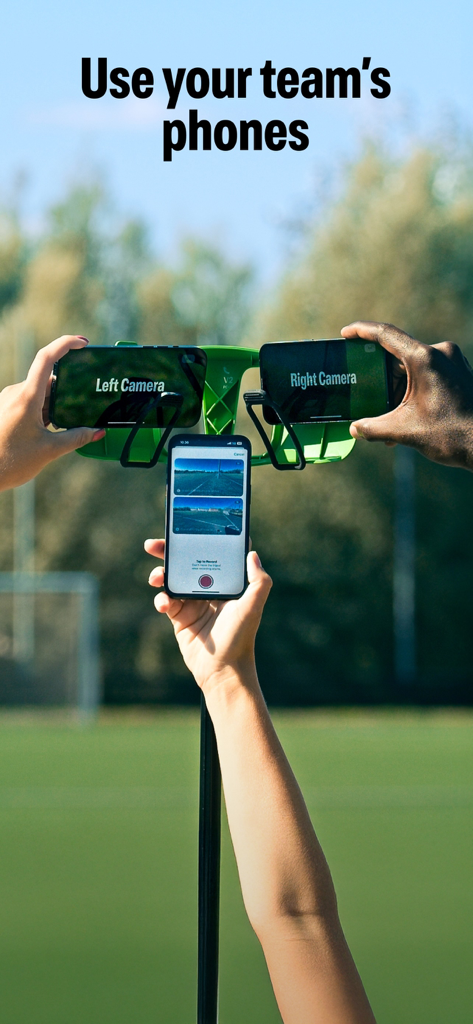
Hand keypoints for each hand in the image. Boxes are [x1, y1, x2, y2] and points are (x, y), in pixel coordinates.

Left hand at [0, 335, 104, 490]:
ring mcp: (8, 400)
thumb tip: (97, 433)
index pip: (47, 358)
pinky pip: (28, 401)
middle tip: (82, 404)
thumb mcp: (49, 451)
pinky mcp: (5, 408)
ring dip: (53, 405)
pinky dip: (42, 411)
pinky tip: (47, 430)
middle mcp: (16, 393)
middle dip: (66, 391)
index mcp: (27, 397)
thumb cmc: (10, 462)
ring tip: (59, 427)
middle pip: (47, 379)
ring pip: (38, 392)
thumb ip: (76, 438)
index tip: (83, 343)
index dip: (65, 344)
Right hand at [145, 540, 271, 695]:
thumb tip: (252, 554)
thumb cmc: (241, 638)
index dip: (203, 538)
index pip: (214, 553)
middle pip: (186, 561)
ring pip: (171, 578)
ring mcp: (192, 601)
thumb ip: (259, 581)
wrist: (222, 670)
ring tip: (157, 577)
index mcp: (226, 581)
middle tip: (154, 545)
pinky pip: (165, 600)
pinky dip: (161, 600)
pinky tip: (164, 604)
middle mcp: (208, 588)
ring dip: (160, 574)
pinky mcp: (179, 616)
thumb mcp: (253, 607)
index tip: (190, 526)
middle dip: (169, 551)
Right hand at [341, 321, 472, 468]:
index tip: (346, 333)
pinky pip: (428, 376)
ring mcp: (452, 363)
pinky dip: (412, 392)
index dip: (362, 331)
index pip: (386, 335)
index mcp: (424, 358)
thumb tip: (355, 430)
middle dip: (380, 378)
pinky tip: (405, 417)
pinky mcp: (459, 374)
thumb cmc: (452, 434)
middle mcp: (440, 353)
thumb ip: (374, 428)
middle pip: (398, 356)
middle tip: (363, 390)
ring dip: (396, 391)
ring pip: (413, 369)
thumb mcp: (405, 431)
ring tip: (384, 416)